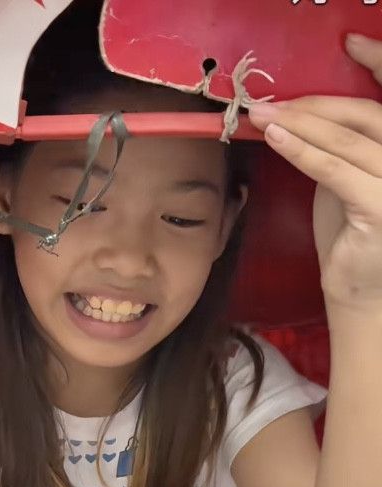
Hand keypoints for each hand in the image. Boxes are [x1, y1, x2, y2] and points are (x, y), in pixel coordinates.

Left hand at [247, 33, 381, 313]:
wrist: (361, 297)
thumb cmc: (355, 241)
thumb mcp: (349, 180)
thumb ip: (343, 147)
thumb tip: (306, 115)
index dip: (380, 61)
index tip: (352, 42)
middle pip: (365, 115)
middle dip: (315, 104)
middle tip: (271, 101)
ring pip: (346, 140)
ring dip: (299, 124)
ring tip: (263, 117)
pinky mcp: (381, 205)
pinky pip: (334, 169)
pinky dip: (302, 151)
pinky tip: (276, 138)